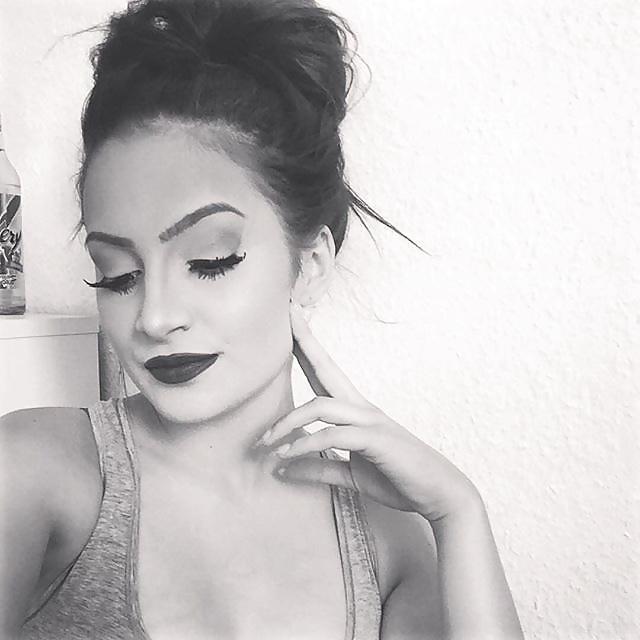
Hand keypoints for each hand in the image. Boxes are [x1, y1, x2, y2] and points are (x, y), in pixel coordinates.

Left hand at [255, 302, 482, 522]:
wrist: (440, 494)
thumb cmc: (398, 479)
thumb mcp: (352, 475)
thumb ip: (320, 467)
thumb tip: (282, 468)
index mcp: (357, 411)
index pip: (326, 372)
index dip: (308, 347)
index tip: (292, 321)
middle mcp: (362, 408)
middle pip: (326, 367)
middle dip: (305, 340)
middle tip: (287, 311)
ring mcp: (370, 420)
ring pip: (320, 406)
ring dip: (289, 422)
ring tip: (266, 442)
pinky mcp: (376, 439)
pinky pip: (333, 435)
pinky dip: (306, 445)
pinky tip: (288, 458)